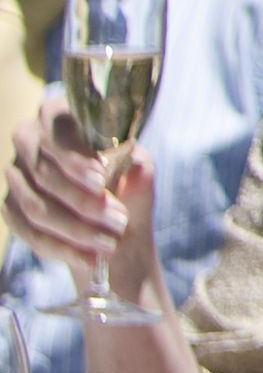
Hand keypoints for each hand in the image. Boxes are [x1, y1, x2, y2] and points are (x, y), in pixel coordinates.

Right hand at [4, 101, 151, 302]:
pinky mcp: (11, 208)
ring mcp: (15, 175)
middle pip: (44, 174)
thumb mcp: (139, 174)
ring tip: (110, 243)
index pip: (57, 128)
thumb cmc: (127, 185)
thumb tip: (139, 168)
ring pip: (36, 207)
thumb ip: (138, 169)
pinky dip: (60, 248)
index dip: (75, 158)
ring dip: (75, 230)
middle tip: (118, 221)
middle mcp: (30, 140)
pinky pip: (28, 232)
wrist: (114, 224)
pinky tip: (88, 257)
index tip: (101, 182)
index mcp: (60, 115)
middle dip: (83, 203)